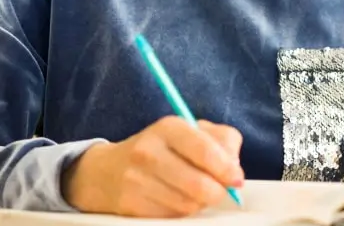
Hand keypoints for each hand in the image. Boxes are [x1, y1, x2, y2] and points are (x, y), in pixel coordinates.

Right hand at [63, 117, 243, 216]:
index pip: (205, 151)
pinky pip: (172, 216)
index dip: (227, 170)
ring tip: (192, 191)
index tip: (236, 180)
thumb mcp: (190, 132)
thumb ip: (221, 141)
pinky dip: (181, 212)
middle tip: (218, 190)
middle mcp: (150, 151)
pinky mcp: (132, 203)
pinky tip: (174, 199)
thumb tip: (234, 168)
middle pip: (200, 185)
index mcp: (169, 127)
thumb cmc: (161, 149)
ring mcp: (138, 179)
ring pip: (189, 204)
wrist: (108, 171)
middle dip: (216, 192)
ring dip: (199, 203)